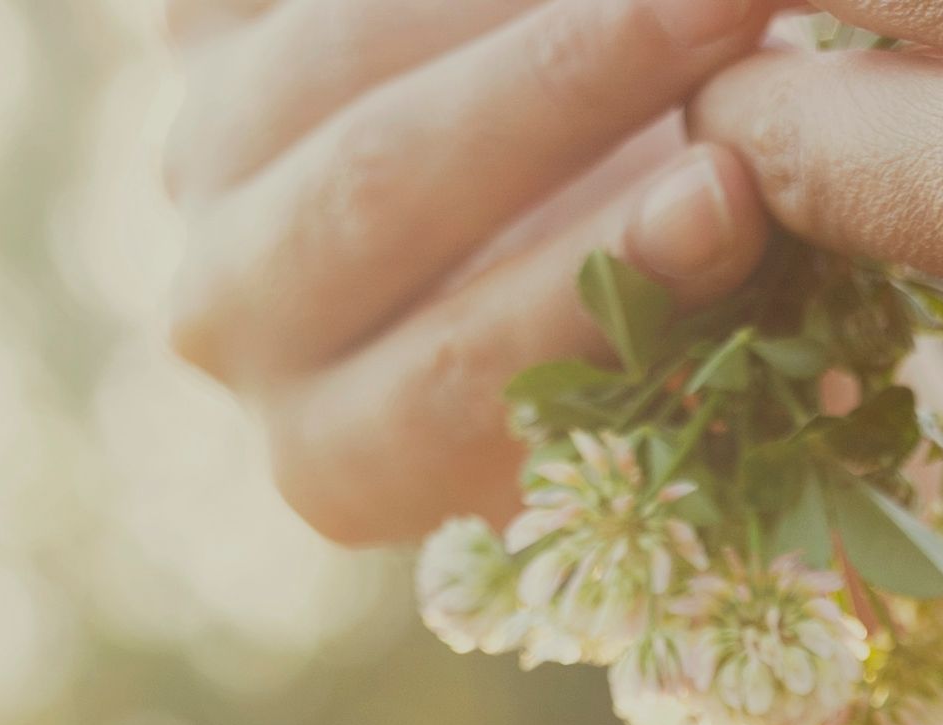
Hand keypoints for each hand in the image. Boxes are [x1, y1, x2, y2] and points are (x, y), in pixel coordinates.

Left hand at [164, 0, 791, 545]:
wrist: (505, 219)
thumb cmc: (636, 330)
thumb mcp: (673, 382)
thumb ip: (698, 345)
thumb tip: (740, 222)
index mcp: (343, 462)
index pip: (456, 375)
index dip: (595, 280)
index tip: (733, 192)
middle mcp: (234, 322)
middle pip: (380, 185)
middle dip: (570, 83)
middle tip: (729, 8)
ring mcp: (201, 163)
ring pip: (330, 51)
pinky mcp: (202, 33)